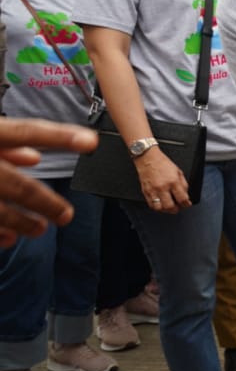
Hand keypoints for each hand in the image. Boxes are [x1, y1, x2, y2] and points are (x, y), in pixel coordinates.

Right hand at [0, 118, 97, 245]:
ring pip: (1, 211)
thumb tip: (34, 158)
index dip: (60, 136)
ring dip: (24, 222)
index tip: (92, 141)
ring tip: (41, 229)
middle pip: (20, 186)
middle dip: (47, 203)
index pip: (27, 132)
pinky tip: (10, 238)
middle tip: (67, 216)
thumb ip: (7, 145)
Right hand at [134, 148, 191, 213]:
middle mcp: (163, 187)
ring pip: (160, 208)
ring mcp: (153, 190)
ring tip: (169, 207)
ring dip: (166, 210)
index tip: (187, 204)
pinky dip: (157, 207)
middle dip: (176, 209)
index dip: (186, 204)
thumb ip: (183, 185)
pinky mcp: (145, 192)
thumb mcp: (179, 172)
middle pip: (170, 206)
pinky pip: (151, 205)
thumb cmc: (163, 163)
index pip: (182, 198)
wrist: (148, 158)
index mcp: (173, 181)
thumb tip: (186, 195)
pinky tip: (161, 205)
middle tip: (178, 208)